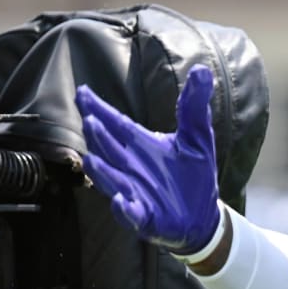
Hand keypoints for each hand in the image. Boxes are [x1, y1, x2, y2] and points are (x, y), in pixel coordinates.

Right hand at [76, 65, 220, 254]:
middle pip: (110, 150)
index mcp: (142, 146)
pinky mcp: (145, 217)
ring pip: (112, 180)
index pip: (117, 124)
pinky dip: (123, 208)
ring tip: (92, 158)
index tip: (83, 92)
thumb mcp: (198, 135)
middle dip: (99, 136)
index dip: (99, 109)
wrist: (204, 214)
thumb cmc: (193, 172)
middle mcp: (132, 167)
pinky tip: (119, 200)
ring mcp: (135, 192)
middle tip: (90, 119)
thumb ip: (194, 106)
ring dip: (102, 171)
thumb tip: (201, 71)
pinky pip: (130, 213)